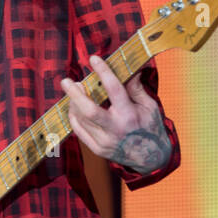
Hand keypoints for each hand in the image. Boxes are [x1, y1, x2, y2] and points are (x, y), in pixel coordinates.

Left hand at [61, 55, 171, 173]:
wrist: (151, 158)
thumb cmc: (150, 128)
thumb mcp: (149, 106)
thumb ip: (136, 88)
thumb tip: (130, 68)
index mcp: (129, 115)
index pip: (114, 89)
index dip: (103, 72)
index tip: (93, 59)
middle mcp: (115, 129)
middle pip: (88, 110)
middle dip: (74, 94)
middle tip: (66, 81)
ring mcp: (105, 142)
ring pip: (81, 119)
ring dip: (73, 103)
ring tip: (74, 90)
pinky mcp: (98, 150)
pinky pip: (79, 131)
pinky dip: (74, 117)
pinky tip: (73, 107)